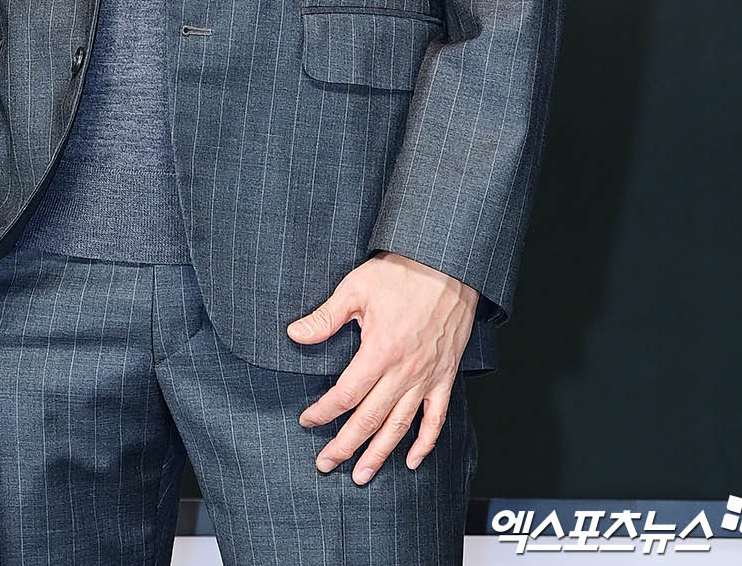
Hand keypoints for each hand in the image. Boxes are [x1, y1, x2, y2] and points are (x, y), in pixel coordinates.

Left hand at [286, 250, 477, 481]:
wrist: (446, 266)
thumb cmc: (401, 273)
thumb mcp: (356, 287)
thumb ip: (326, 316)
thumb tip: (294, 334)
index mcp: (380, 351)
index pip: (346, 394)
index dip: (324, 412)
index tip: (307, 421)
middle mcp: (404, 371)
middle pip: (370, 419)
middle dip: (345, 445)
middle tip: (325, 464)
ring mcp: (426, 377)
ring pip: (400, 426)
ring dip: (379, 454)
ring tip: (361, 475)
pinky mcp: (444, 376)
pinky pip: (436, 418)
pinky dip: (425, 443)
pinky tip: (413, 460)